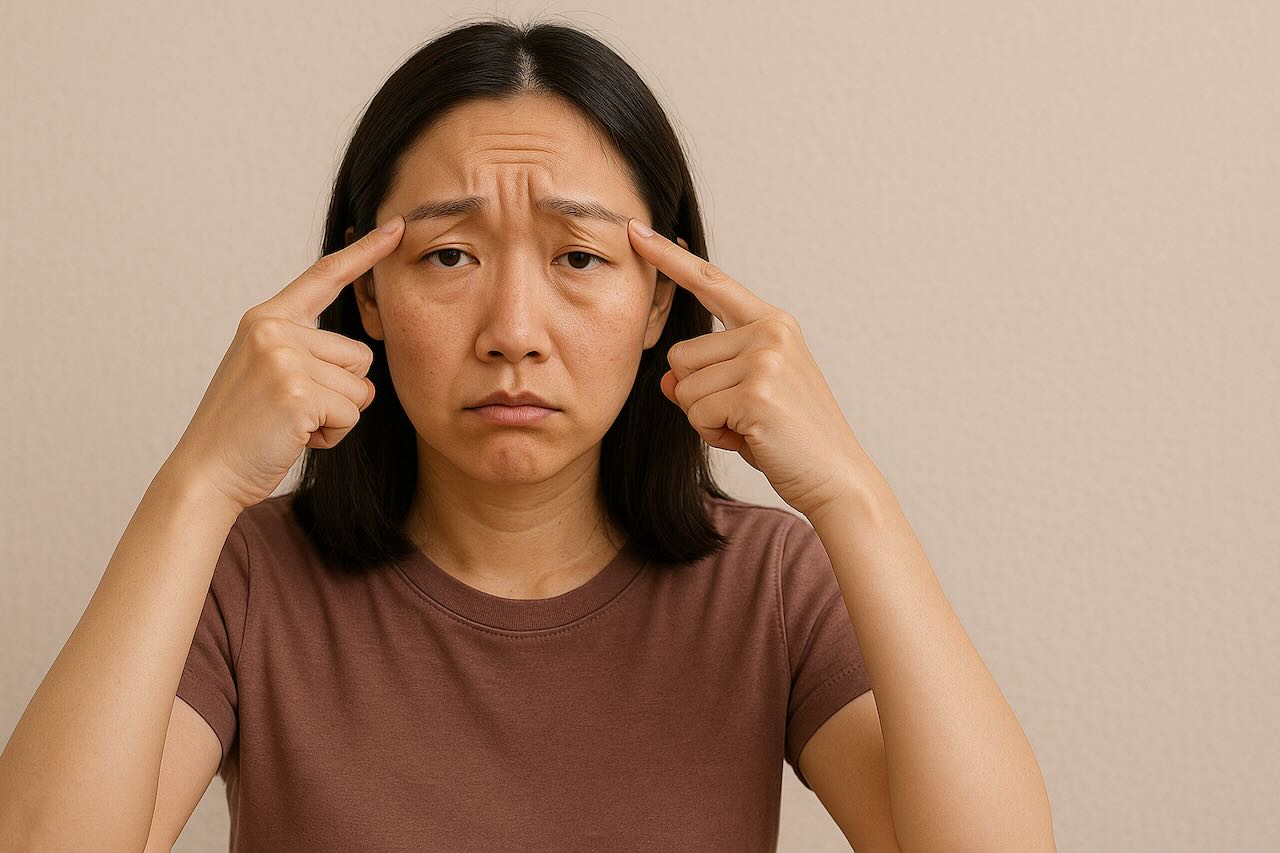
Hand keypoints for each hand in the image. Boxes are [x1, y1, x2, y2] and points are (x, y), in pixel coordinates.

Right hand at [168, 216, 404, 512]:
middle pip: (361, 355)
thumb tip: (360, 351)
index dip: (365, 252)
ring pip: (361, 388)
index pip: (325, 276)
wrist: (207, 473)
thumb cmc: (245, 430)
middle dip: (340, 392)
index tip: (396, 227)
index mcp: (267, 318)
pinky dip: (333, 435)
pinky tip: (295, 437)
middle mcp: (274, 329)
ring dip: (337, 416)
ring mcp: (284, 359)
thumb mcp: (267, 370)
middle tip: (292, 411)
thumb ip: (303, 348)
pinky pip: (352, 414)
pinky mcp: (297, 392)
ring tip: (291, 423)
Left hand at [627, 218, 874, 518]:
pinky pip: (696, 412)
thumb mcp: (744, 400)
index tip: (637, 231)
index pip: (711, 282)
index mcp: (772, 324)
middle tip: (743, 416)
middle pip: (680, 355)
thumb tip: (664, 380)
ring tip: (749, 427)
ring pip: (683, 386)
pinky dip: (713, 434)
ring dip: (705, 418)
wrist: (836, 478)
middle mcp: (769, 331)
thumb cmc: (791, 440)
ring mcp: (764, 358)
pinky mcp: (756, 390)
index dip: (670, 259)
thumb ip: (706, 379)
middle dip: (697, 396)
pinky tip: (750, 438)